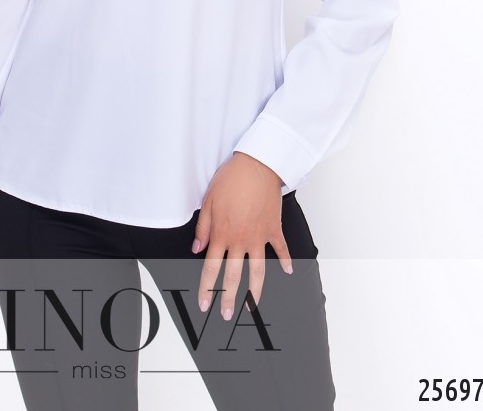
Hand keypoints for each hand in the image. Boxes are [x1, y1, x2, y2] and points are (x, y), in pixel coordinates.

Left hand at [192, 152, 292, 318]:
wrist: (257, 166)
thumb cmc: (230, 180)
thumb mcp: (208, 201)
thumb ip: (203, 228)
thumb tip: (196, 249)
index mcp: (222, 234)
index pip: (211, 268)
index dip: (206, 288)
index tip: (204, 304)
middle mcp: (240, 240)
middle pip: (233, 276)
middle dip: (228, 298)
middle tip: (226, 315)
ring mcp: (259, 237)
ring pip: (258, 270)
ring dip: (255, 291)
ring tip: (253, 307)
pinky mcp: (273, 229)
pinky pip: (280, 249)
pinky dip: (285, 261)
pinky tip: (287, 272)